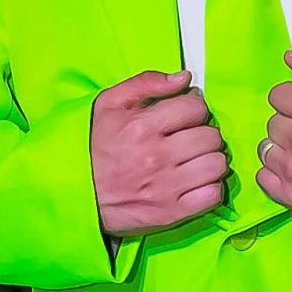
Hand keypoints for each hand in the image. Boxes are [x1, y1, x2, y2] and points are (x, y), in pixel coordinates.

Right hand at [91, 71, 229, 237]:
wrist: (74, 195)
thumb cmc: (92, 147)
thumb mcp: (108, 105)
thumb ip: (146, 83)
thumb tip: (184, 78)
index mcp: (142, 126)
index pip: (196, 107)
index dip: (194, 108)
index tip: (185, 116)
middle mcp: (157, 157)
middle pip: (211, 136)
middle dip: (204, 133)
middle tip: (190, 139)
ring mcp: (167, 188)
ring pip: (217, 164)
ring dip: (210, 159)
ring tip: (195, 160)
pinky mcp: (172, 213)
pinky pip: (214, 195)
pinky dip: (211, 187)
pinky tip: (196, 182)